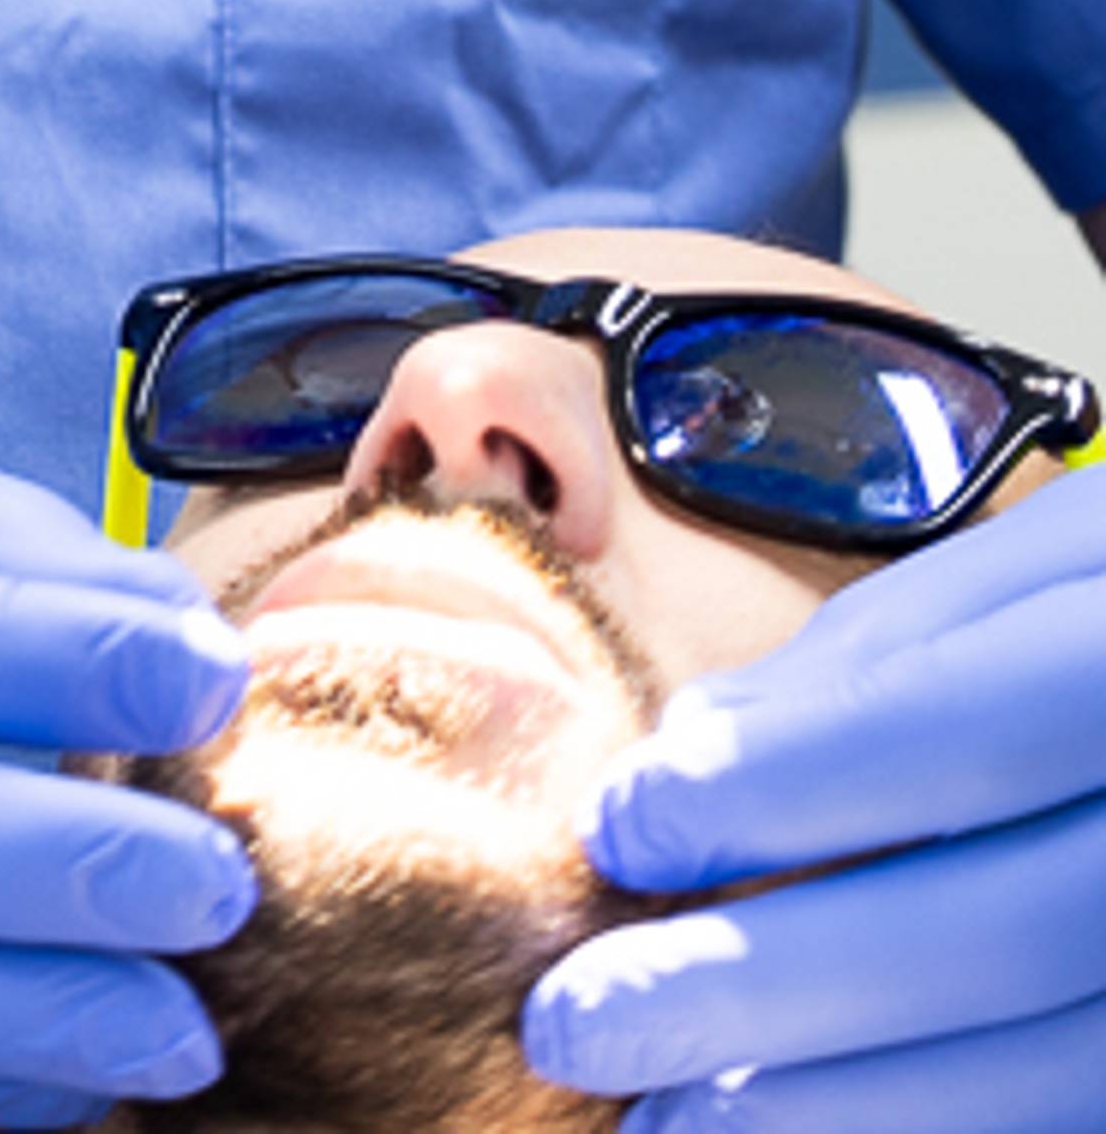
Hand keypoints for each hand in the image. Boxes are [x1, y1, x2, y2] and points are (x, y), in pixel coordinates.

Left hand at [523, 463, 1105, 1133]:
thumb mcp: (1067, 561)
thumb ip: (903, 644)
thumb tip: (704, 743)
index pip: (972, 718)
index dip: (794, 778)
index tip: (625, 823)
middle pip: (1008, 928)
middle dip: (778, 983)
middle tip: (582, 1018)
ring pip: (1058, 1070)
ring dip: (844, 1113)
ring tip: (663, 1125)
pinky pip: (1079, 1120)